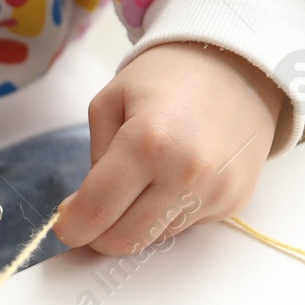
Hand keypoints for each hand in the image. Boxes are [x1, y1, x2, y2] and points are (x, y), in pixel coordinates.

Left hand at [55, 42, 285, 254]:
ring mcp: (215, 191)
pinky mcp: (234, 202)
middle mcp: (186, 173)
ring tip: (142, 181)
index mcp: (148, 142)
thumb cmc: (167, 78)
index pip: (97, 210)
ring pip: (153, 237)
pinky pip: (184, 226)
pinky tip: (173, 178)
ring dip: (135, 222)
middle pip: (124, 240)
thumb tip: (85, 208)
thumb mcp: (110, 102)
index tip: (64, 225)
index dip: (72, 227)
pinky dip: (167, 213)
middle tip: (90, 216)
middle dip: (97, 237)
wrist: (239, 65)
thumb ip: (93, 158)